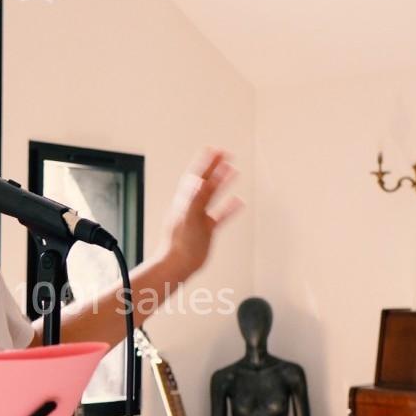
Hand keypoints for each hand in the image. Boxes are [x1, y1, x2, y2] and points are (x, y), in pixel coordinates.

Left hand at [157, 149, 241, 280]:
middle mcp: (191, 206)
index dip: (205, 162)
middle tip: (225, 153)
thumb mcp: (188, 219)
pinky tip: (238, 202)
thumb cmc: (178, 245)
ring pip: (213, 195)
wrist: (177, 266)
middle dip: (214, 166)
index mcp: (185, 201)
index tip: (215, 149)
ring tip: (233, 170)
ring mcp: (199, 217)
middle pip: (205, 180)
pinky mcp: (206, 230)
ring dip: (222, 182)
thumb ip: (194, 199)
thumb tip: (198, 180)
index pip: (196, 175)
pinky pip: (220, 214)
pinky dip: (229, 207)